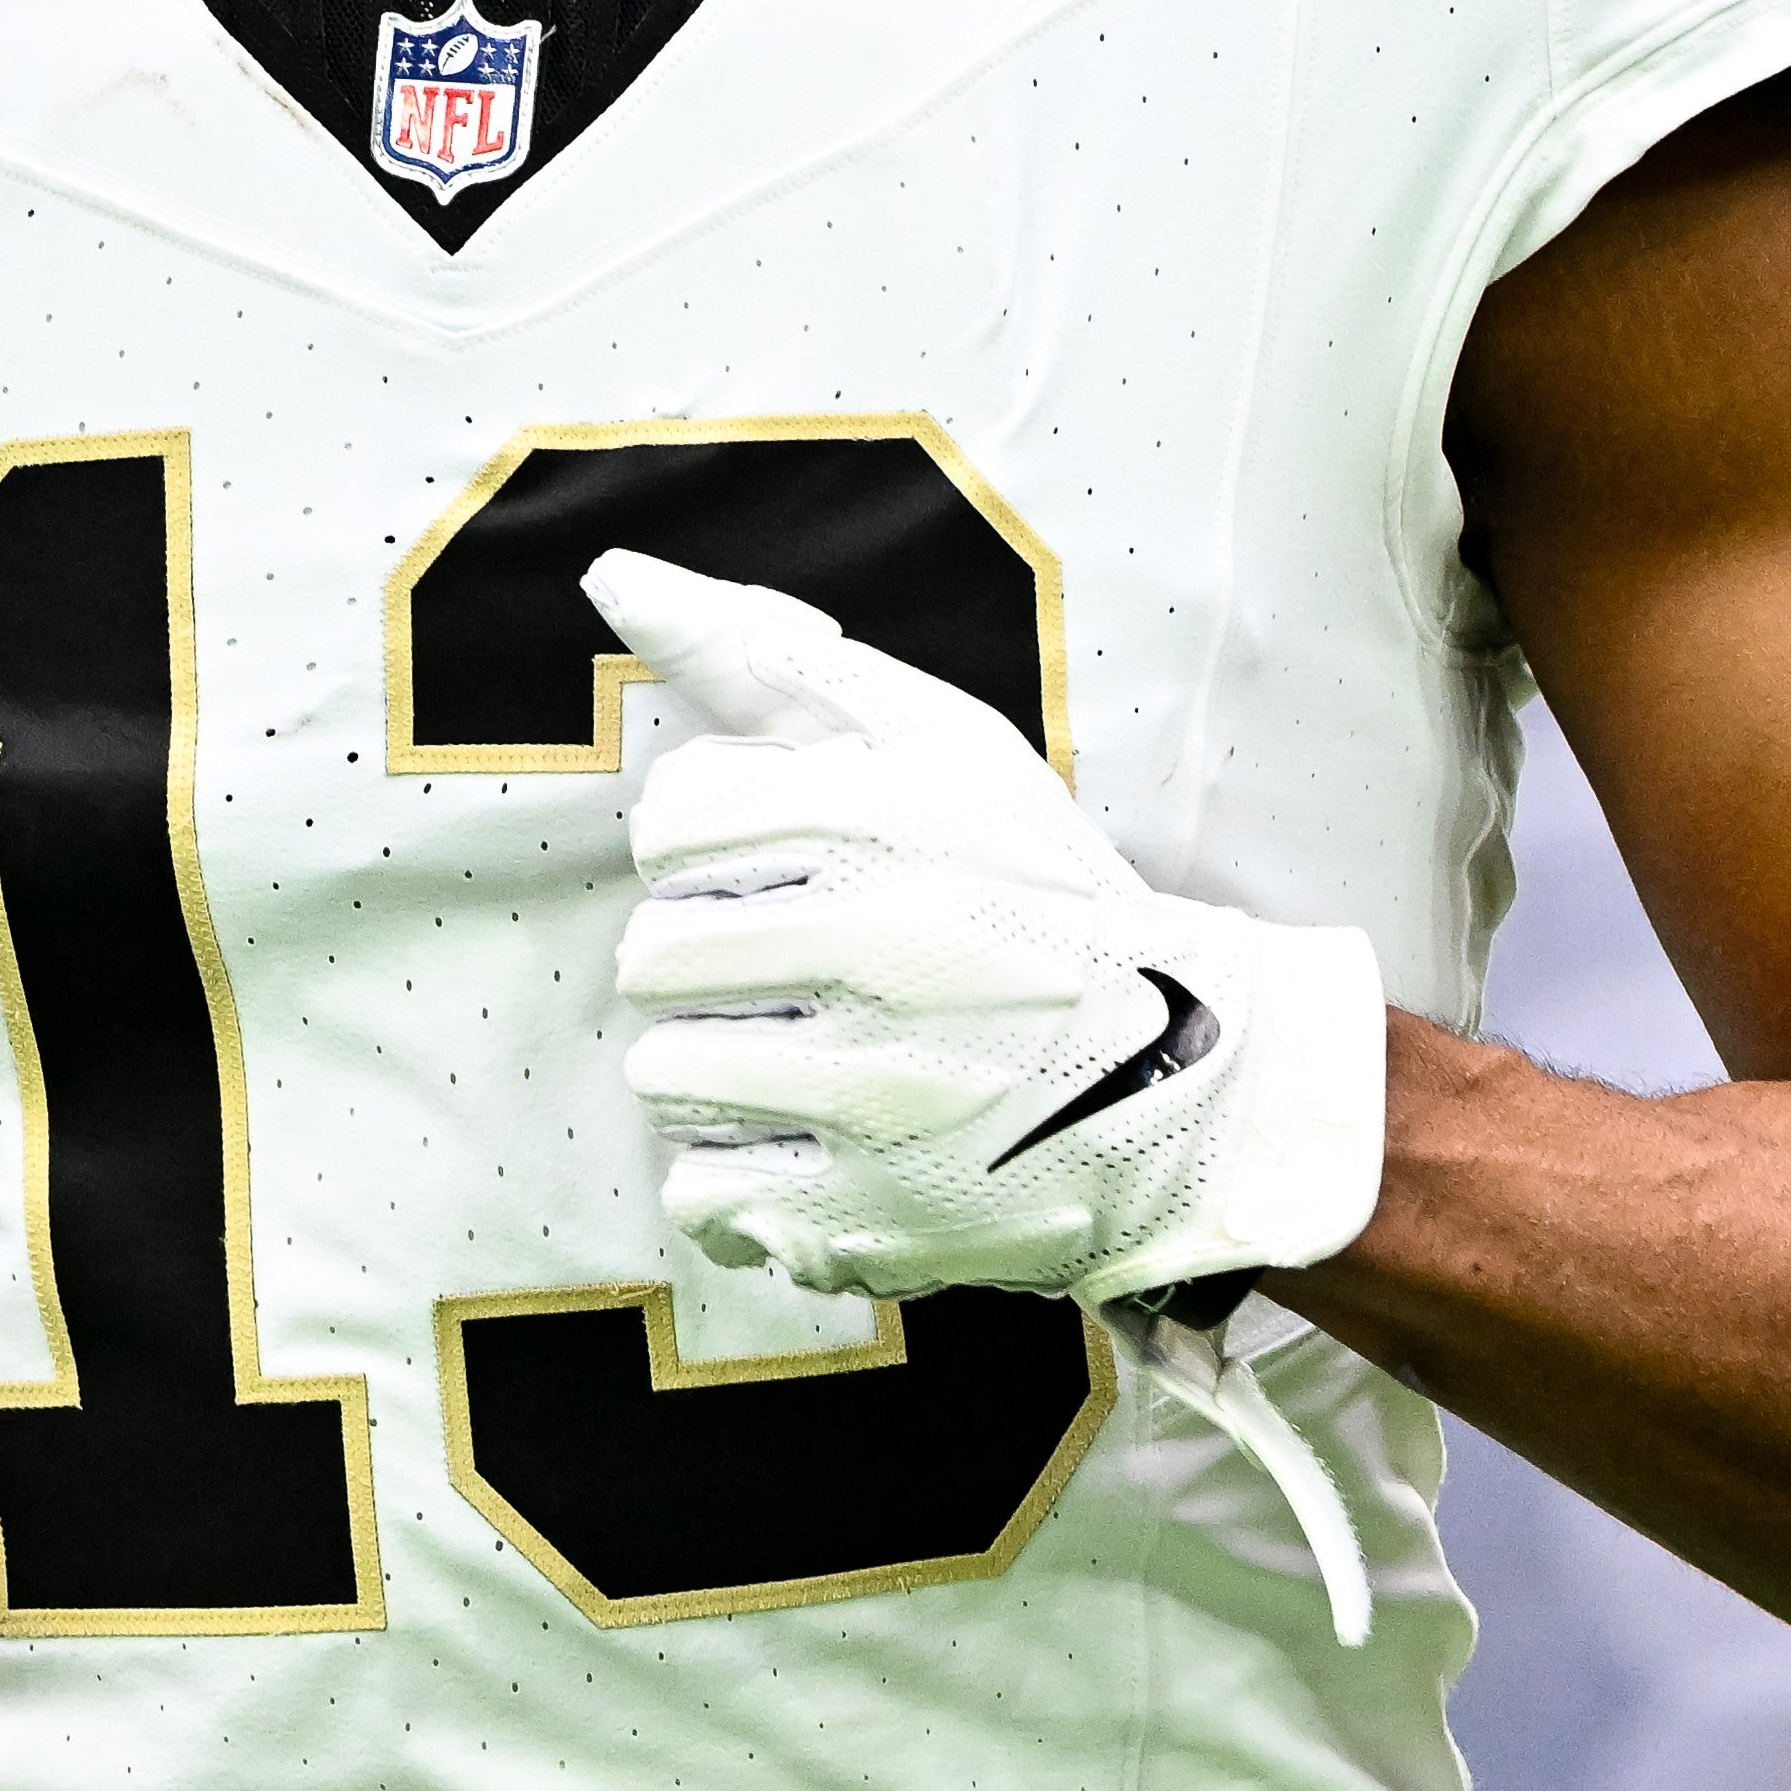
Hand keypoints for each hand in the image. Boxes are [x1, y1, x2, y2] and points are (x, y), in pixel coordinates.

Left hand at [594, 549, 1387, 1309]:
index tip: (790, 871)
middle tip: (804, 974)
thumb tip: (611, 577)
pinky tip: (815, 1144)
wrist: (1180, 1074)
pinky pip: (703, 1194)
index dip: (717, 850)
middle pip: (652, 956)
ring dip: (722, 1072)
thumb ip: (762, 655)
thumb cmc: (1034, 890)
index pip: (671, 824)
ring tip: (815, 1058)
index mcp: (884, 820)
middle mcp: (879, 949)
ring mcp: (876, 1094)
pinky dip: (742, 1179)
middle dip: (713, 964)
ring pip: (667, 1075)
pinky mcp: (872, 1213)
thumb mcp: (931, 740)